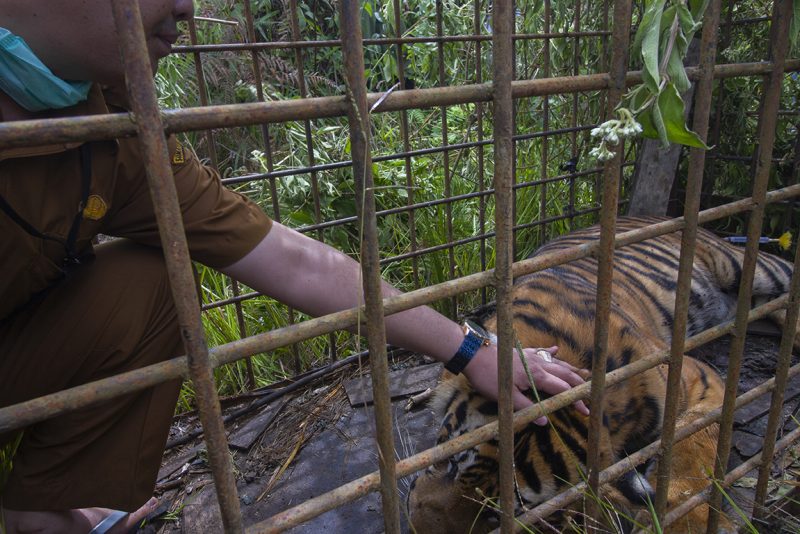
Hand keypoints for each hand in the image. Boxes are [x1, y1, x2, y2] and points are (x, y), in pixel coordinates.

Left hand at [462, 345, 589, 424]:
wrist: (474, 355)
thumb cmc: (489, 377)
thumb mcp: (508, 398)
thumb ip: (527, 409)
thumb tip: (544, 421)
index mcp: (537, 376)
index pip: (562, 390)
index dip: (575, 401)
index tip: (585, 412)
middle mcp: (538, 364)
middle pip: (565, 375)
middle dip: (579, 386)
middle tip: (590, 397)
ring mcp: (531, 356)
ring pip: (557, 362)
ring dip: (570, 369)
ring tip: (584, 373)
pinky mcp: (523, 352)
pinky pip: (542, 352)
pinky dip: (551, 352)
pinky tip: (556, 349)